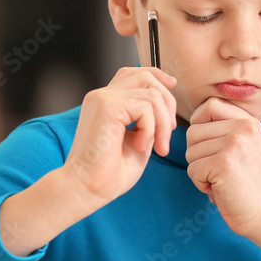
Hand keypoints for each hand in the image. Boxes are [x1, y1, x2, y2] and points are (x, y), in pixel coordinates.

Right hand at [63, 67, 176, 210]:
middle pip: (146, 76)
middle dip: (167, 102)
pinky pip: (145, 108)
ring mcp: (103, 98)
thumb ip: (148, 120)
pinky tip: (139, 146)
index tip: (172, 85)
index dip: (157, 75)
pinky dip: (151, 129)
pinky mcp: (107, 106)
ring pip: (152, 95)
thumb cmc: (109, 172)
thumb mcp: (137, 140)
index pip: (134, 74)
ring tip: (157, 147)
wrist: (87, 187)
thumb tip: (167, 105)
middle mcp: (102, 96)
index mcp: (106, 102)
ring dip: (162, 124)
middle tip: (168, 132)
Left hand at [185, 97, 260, 240]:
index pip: (209, 105)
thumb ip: (227, 129)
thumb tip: (195, 119)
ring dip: (199, 171)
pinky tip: (219, 190)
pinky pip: (192, 169)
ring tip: (221, 181)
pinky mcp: (224, 163)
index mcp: (249, 122)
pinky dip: (200, 184)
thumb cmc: (250, 184)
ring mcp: (235, 144)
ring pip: (190, 152)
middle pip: (193, 131)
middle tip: (216, 170)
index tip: (206, 144)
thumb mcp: (246, 147)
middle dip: (197, 154)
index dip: (199, 123)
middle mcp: (244, 128)